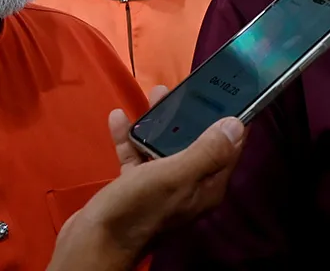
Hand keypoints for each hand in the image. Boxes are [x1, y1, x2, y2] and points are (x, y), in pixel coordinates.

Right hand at [46, 86, 247, 270]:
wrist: (92, 241)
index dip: (231, 120)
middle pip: (196, 143)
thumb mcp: (176, 174)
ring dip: (160, 122)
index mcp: (206, 185)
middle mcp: (188, 186)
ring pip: (165, 147)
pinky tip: (118, 118)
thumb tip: (237, 125)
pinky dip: (130, 138)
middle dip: (191, 115)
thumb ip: (207, 151)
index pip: (229, 148)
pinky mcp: (135, 187)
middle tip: (185, 87)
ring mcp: (161, 187)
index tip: (228, 90)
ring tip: (154, 94)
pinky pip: (137, 156)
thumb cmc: (138, 206)